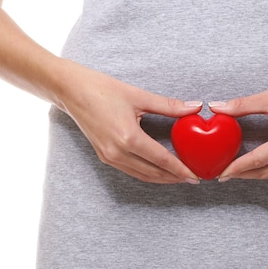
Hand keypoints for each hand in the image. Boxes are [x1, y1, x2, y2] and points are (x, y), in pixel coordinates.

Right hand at [58, 61, 202, 183]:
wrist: (71, 91)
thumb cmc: (102, 89)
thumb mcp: (138, 95)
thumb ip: (168, 105)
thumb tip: (195, 106)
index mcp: (128, 137)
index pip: (161, 160)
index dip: (181, 169)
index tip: (196, 176)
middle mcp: (117, 152)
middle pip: (153, 173)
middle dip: (175, 178)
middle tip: (194, 179)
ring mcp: (109, 157)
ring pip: (142, 175)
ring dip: (162, 179)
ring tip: (180, 178)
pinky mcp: (104, 156)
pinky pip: (131, 171)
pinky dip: (148, 174)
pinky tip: (159, 171)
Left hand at [209, 61, 267, 180]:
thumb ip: (241, 105)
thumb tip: (215, 107)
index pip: (257, 161)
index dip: (236, 168)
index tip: (220, 173)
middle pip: (266, 172)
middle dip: (243, 175)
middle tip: (223, 174)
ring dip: (256, 170)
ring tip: (235, 169)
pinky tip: (256, 160)